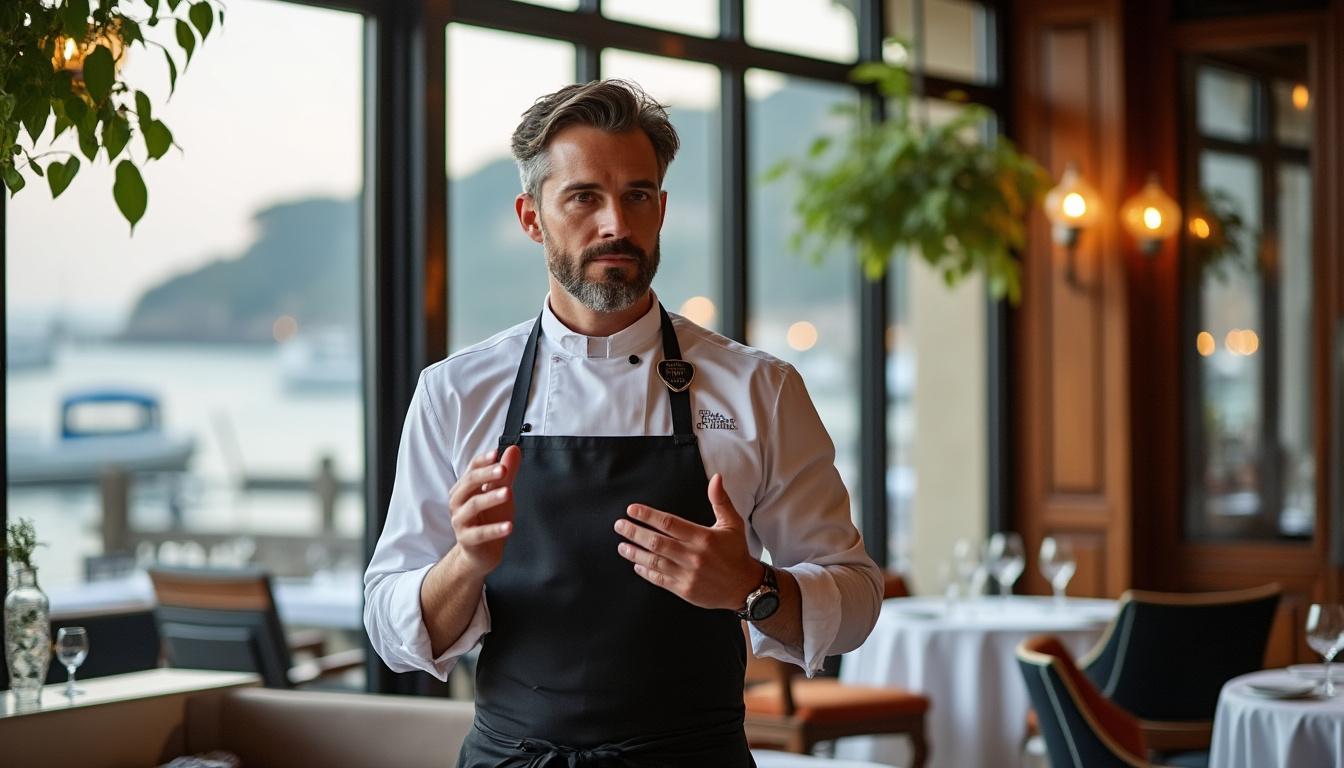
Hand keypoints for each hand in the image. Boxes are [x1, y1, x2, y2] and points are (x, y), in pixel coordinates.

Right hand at [449, 445, 520, 576]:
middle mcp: (458, 502)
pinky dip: (494, 529)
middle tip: (503, 470)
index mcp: (464, 488)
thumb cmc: (489, 518)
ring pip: (473, 506)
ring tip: (508, 492)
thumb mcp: (501, 493)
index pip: (471, 469)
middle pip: (469, 483)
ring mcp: (460, 521)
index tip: (497, 453)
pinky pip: (480, 534)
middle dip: (486, 475)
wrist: (481, 552)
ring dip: (491, 498)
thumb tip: (513, 449)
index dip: (483, 461)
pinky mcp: (466, 540)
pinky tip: (509, 526)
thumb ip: (507, 473)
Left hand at [614, 473, 759, 610]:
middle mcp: (693, 556)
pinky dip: (646, 571)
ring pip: (654, 561)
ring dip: (635, 553)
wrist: (744, 587)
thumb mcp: (733, 524)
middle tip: (619, 525)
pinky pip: (660, 579)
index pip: (669, 523)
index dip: (648, 516)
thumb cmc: (736, 552)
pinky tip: (636, 564)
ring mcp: (687, 574)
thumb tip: (716, 477)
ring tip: (621, 546)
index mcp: (703, 537)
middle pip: (656, 542)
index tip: (632, 510)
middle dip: (634, 533)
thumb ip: (720, 501)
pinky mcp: (684, 590)